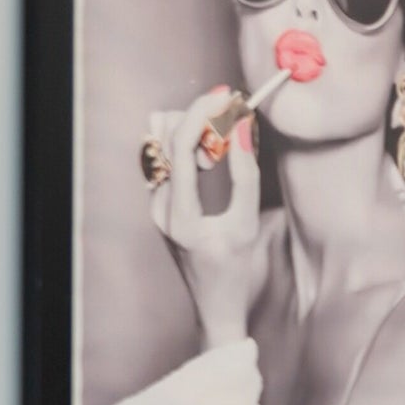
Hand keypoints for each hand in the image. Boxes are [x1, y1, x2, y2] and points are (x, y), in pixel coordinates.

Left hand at [143, 105, 266, 347]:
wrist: (216, 306)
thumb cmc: (239, 272)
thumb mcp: (250, 225)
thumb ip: (246, 176)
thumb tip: (243, 131)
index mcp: (180, 215)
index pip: (182, 148)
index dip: (203, 115)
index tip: (227, 98)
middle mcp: (158, 207)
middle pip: (166, 139)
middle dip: (199, 117)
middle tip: (232, 110)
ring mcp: (154, 206)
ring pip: (162, 146)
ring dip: (193, 130)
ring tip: (225, 140)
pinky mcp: (157, 204)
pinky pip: (165, 160)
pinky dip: (187, 146)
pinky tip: (211, 156)